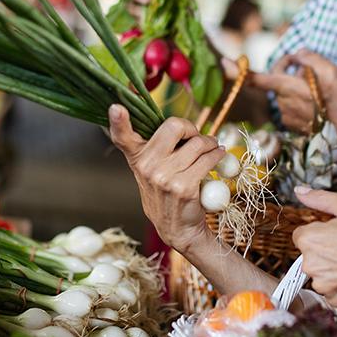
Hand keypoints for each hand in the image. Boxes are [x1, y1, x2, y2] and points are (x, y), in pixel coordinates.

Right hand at [108, 105, 225, 253]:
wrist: (178, 229)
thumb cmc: (167, 194)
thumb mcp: (151, 171)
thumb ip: (156, 149)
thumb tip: (179, 124)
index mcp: (137, 158)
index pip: (122, 137)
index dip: (118, 121)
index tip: (117, 107)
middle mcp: (147, 166)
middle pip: (174, 126)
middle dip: (192, 128)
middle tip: (198, 137)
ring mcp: (165, 177)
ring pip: (197, 143)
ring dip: (211, 143)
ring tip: (213, 148)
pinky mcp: (184, 187)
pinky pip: (208, 160)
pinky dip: (218, 155)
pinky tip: (219, 156)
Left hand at [246, 51, 336, 139]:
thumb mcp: (331, 71)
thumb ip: (310, 58)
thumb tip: (297, 55)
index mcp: (288, 88)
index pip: (257, 79)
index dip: (239, 71)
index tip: (224, 63)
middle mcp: (283, 103)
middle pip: (275, 82)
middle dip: (285, 72)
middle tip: (305, 69)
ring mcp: (287, 117)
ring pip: (285, 95)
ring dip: (295, 88)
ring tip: (318, 91)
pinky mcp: (293, 126)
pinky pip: (292, 107)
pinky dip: (300, 102)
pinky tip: (318, 105)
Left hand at [291, 187, 336, 305]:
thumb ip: (320, 198)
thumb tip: (301, 191)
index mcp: (310, 239)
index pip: (302, 234)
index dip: (321, 231)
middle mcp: (311, 264)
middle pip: (310, 254)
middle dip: (326, 249)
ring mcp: (323, 284)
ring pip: (321, 271)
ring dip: (333, 266)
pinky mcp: (335, 298)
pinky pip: (331, 288)